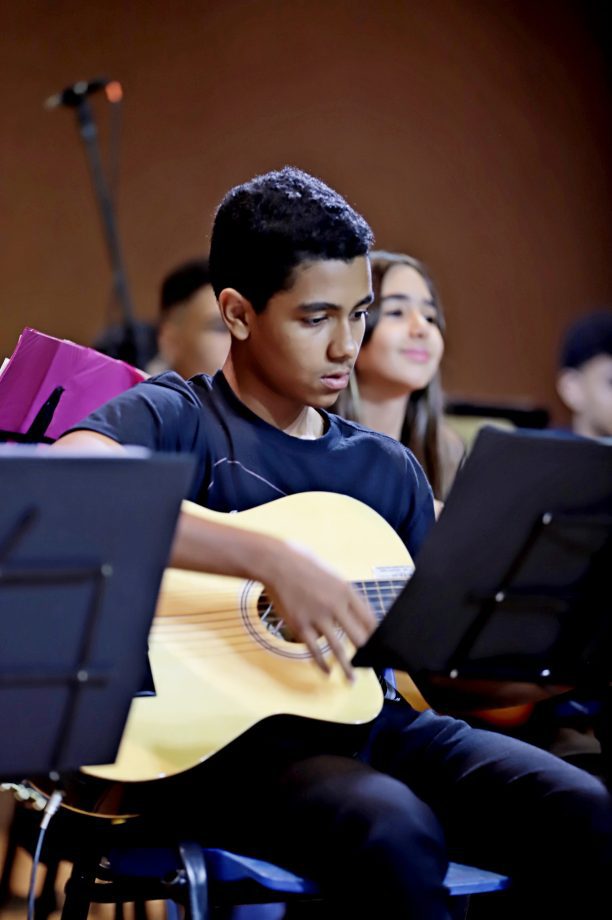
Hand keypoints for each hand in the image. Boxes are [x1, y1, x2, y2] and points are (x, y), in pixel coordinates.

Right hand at [260, 541, 376, 680]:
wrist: (277, 564)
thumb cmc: (304, 565)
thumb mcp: (333, 575)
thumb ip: (345, 594)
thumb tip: (358, 611)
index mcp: (347, 591)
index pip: (370, 620)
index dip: (376, 636)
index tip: (378, 647)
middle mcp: (335, 606)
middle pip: (359, 637)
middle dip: (366, 654)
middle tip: (370, 666)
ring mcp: (318, 617)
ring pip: (338, 649)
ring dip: (347, 668)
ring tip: (351, 680)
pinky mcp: (300, 625)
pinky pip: (314, 650)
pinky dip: (321, 664)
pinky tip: (326, 671)